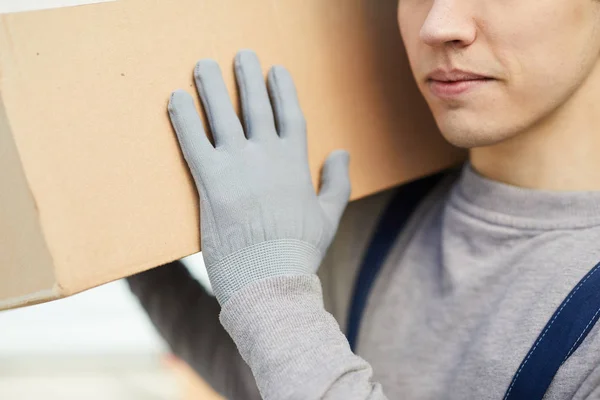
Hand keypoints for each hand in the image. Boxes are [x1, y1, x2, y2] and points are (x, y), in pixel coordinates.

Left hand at [168, 50, 350, 304]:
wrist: (271, 280)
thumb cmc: (299, 252)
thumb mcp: (329, 216)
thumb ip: (337, 181)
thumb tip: (341, 151)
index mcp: (295, 163)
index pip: (289, 114)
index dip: (282, 89)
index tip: (275, 69)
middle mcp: (267, 157)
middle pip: (255, 106)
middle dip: (247, 77)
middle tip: (241, 55)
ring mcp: (239, 167)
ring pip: (222, 115)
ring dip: (211, 86)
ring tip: (202, 65)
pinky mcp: (211, 182)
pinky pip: (193, 141)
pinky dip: (183, 117)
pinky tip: (175, 98)